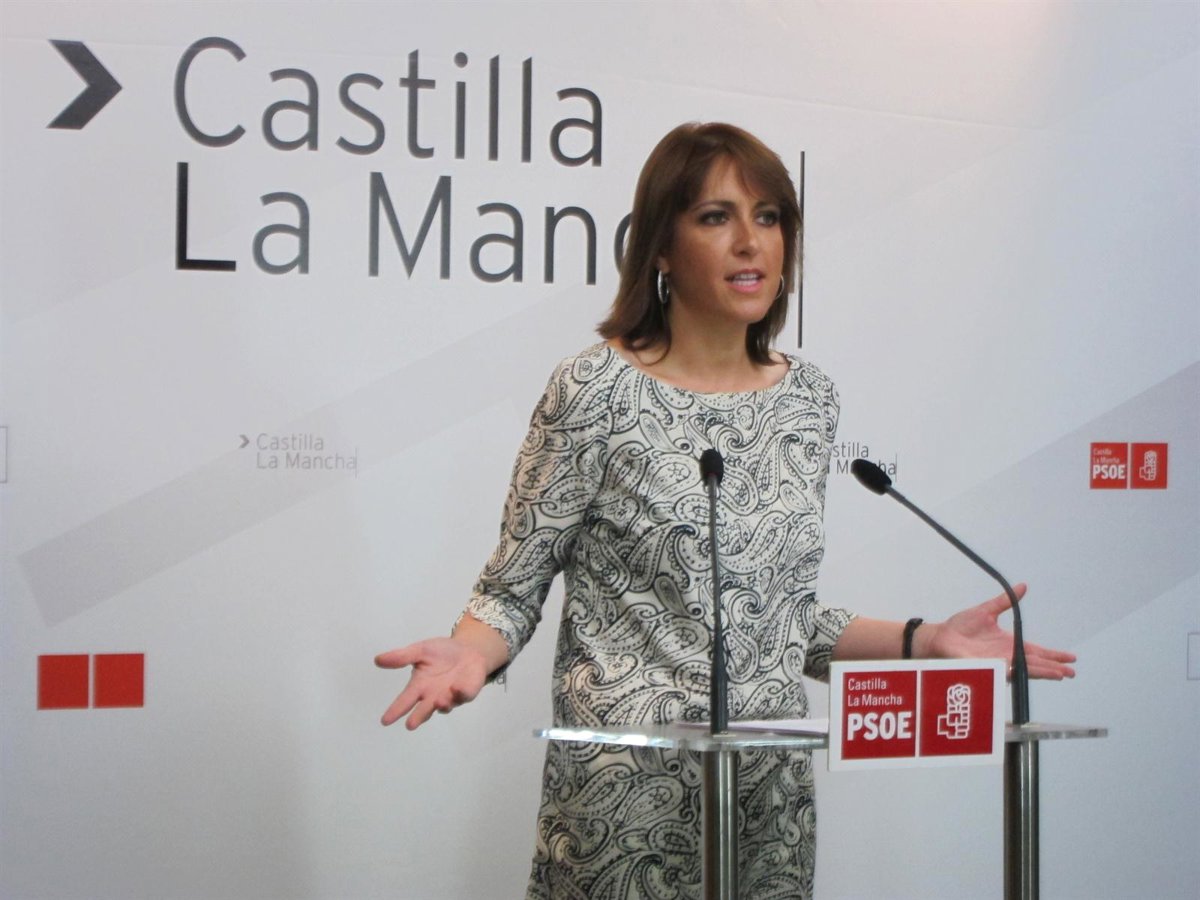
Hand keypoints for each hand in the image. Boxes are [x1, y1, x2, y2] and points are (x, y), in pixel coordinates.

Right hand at [375, 637, 489, 729]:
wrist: (467, 649)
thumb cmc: (441, 653)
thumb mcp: (420, 651)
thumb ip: (401, 657)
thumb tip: (377, 660)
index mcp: (419, 686)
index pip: (405, 700)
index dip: (395, 710)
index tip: (385, 721)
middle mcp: (432, 696)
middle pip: (423, 710)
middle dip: (418, 717)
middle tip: (410, 725)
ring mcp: (450, 697)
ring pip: (444, 706)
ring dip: (441, 705)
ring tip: (437, 701)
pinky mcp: (466, 693)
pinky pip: (463, 696)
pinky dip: (460, 693)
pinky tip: (456, 688)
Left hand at [921, 584, 1076, 679]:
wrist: (941, 636)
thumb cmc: (962, 626)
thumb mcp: (987, 610)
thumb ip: (1005, 601)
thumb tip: (1023, 586)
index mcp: (1009, 644)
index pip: (1036, 651)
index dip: (1053, 655)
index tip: (1071, 658)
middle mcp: (1006, 657)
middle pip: (1035, 664)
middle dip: (1053, 668)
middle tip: (1071, 673)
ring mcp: (997, 664)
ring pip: (1023, 671)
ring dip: (1041, 673)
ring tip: (1058, 675)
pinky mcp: (985, 668)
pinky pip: (1002, 672)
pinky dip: (1015, 673)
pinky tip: (1026, 673)